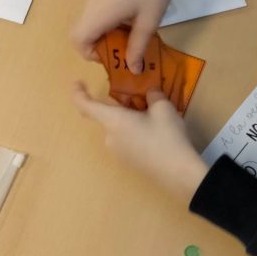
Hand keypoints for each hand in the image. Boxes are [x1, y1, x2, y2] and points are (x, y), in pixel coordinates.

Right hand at [71, 0, 172, 73]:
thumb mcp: (148, 22)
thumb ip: (138, 47)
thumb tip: (133, 70)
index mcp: (99, 14)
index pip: (78, 41)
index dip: (91, 55)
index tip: (114, 55)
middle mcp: (92, 6)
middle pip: (82, 34)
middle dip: (100, 47)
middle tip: (124, 49)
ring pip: (91, 24)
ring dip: (107, 36)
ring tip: (132, 36)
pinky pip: (98, 15)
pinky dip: (110, 24)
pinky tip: (132, 21)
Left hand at [73, 83, 208, 203]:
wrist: (178, 172)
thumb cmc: (167, 136)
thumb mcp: (163, 108)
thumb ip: (153, 95)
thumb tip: (150, 94)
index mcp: (113, 121)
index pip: (86, 106)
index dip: (79, 93)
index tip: (78, 83)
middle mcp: (110, 137)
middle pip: (109, 116)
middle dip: (122, 107)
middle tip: (142, 101)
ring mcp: (118, 152)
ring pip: (119, 129)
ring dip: (131, 121)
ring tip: (155, 119)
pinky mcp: (129, 162)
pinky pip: (127, 141)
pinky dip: (136, 134)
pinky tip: (157, 136)